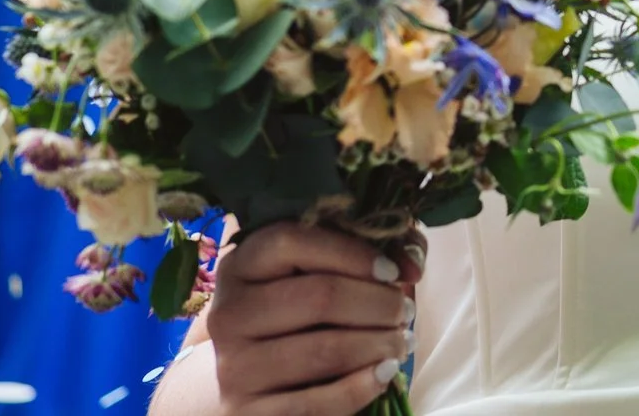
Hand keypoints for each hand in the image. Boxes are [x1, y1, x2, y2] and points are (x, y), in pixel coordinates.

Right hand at [206, 223, 419, 414]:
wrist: (258, 385)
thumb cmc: (302, 317)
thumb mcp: (327, 273)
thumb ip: (373, 254)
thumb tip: (411, 266)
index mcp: (239, 266)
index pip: (290, 241)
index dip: (352, 252)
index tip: (392, 272)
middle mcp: (227, 315)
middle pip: (319, 296)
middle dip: (379, 304)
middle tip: (406, 312)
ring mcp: (233, 369)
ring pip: (324, 350)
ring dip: (379, 345)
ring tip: (401, 343)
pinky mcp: (247, 414)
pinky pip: (315, 404)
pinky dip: (361, 387)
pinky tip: (384, 373)